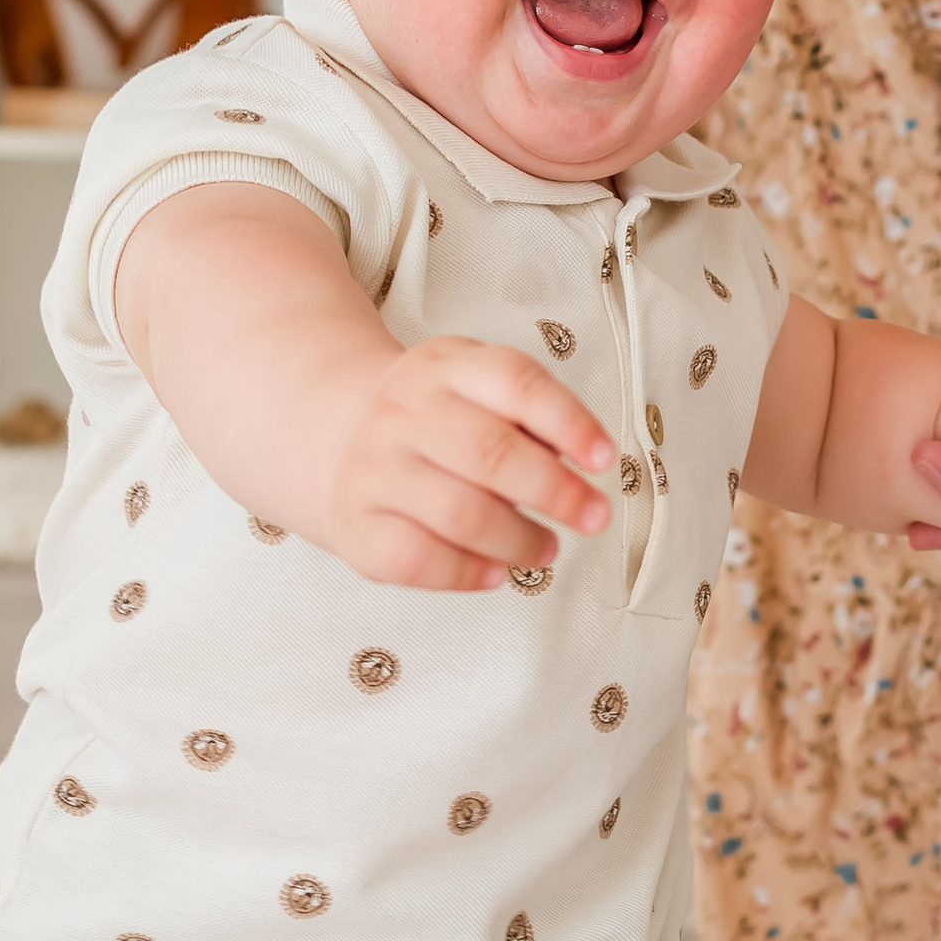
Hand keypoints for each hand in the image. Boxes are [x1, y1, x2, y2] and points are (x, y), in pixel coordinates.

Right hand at [322, 336, 611, 591]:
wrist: (337, 433)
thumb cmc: (435, 419)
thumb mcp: (476, 387)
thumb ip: (529, 416)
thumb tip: (583, 463)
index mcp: (446, 367)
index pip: (515, 381)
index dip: (568, 422)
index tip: (604, 459)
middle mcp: (403, 412)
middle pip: (490, 452)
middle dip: (555, 492)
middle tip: (593, 517)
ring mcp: (374, 469)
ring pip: (460, 514)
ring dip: (519, 540)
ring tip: (548, 548)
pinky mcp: (356, 526)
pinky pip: (419, 561)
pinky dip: (468, 574)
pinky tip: (495, 572)